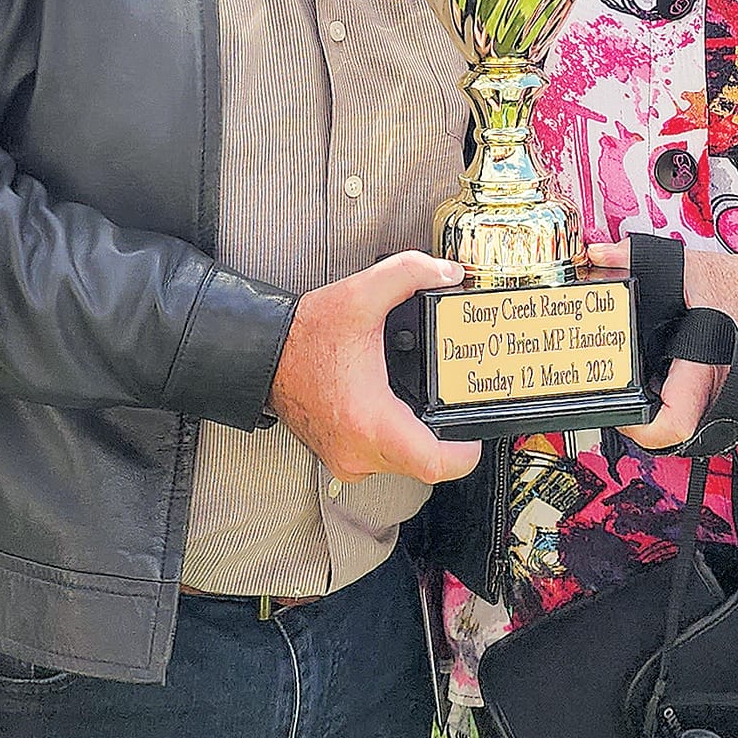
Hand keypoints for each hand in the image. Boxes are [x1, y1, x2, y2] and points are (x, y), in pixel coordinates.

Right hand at [269, 252, 482, 485]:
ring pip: (404, 463)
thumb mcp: (360, 294)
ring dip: (421, 440)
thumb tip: (449, 273)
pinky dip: (398, 439)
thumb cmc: (306, 336)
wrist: (263, 358)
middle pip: (424, 464)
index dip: (464, 453)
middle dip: (445, 438)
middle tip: (458, 406)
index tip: (474, 432)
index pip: (433, 464)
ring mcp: (348, 461)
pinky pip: (383, 459)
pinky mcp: (340, 459)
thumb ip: (408, 273)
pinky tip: (401, 409)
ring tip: (431, 404)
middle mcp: (359, 451)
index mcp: (370, 420)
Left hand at [588, 240, 737, 450]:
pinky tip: (669, 375)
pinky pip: (702, 412)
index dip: (637, 425)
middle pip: (674, 435)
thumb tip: (600, 256)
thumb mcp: (689, 266)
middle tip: (626, 396)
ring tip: (644, 384)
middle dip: (644, 420)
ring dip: (662, 412)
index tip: (621, 407)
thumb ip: (637, 257)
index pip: (672, 424)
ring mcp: (734, 400)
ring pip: (689, 428)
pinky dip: (681, 400)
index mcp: (709, 364)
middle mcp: (724, 391)